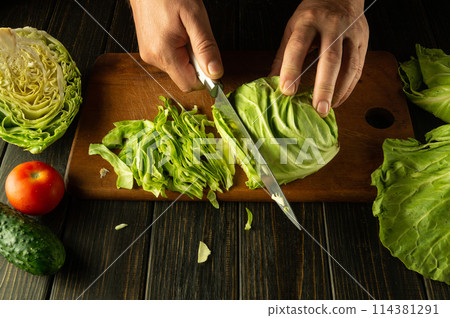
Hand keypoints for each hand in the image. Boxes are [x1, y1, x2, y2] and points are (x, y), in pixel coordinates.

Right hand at [130, 0, 222, 91]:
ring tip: (184, 30)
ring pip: (178, 68)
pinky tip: (177, 31)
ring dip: (188, 55)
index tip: (210, 59)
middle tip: (195, 36)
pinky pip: (170, 59)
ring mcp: (149, 55)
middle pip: (184, 77)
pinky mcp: (148, 49)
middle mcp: (153, 58)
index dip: (205, 77)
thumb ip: (206, 47)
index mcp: (164, 54)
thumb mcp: (195, 17)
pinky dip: (179, 50)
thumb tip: (216, 73)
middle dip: (196, 63)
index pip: (190, 84)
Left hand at [270, 0, 368, 116]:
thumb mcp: (292, 28)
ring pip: (349, 65)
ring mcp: (351, 33)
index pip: (299, 46)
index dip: (292, 69)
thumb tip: (271, 82)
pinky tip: (338, 99)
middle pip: (330, 59)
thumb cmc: (313, 15)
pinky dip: (349, 87)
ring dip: (339, 91)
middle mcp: (332, 26)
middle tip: (318, 108)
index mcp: (309, 20)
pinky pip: (358, 68)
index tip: (287, 90)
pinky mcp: (363, 41)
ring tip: (327, 109)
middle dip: (324, 87)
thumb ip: (283, 56)